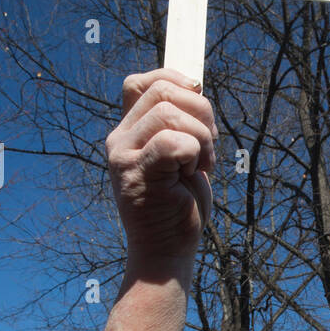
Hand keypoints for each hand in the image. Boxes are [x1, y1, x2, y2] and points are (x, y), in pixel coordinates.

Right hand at [107, 69, 216, 266]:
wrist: (166, 252)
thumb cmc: (178, 206)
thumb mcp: (181, 156)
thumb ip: (181, 124)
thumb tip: (196, 87)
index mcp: (128, 132)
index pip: (141, 83)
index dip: (174, 78)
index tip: (198, 94)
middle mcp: (120, 140)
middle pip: (161, 92)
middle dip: (200, 110)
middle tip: (209, 144)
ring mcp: (125, 157)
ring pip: (169, 113)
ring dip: (202, 136)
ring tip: (203, 163)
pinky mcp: (138, 174)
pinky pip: (174, 141)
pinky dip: (195, 152)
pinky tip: (195, 173)